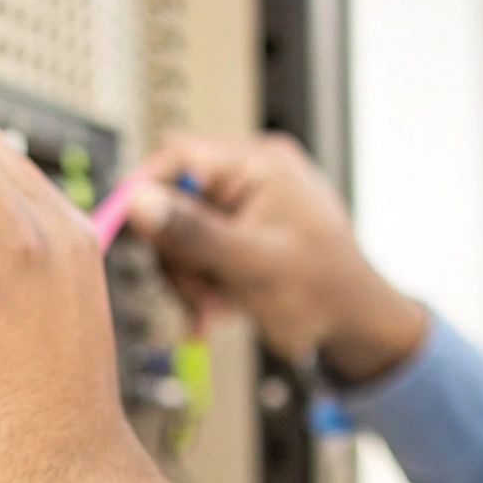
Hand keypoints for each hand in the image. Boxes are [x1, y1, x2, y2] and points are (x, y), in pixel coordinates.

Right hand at [128, 134, 426, 382]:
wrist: (356, 326)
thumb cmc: (325, 293)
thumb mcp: (253, 264)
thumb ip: (194, 232)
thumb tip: (140, 201)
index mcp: (260, 164)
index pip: (177, 157)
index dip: (145, 194)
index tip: (127, 234)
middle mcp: (251, 174)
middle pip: (173, 200)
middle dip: (178, 256)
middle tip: (196, 295)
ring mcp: (245, 203)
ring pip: (181, 232)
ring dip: (190, 278)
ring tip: (214, 309)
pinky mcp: (240, 230)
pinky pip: (199, 249)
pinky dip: (201, 282)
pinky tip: (217, 308)